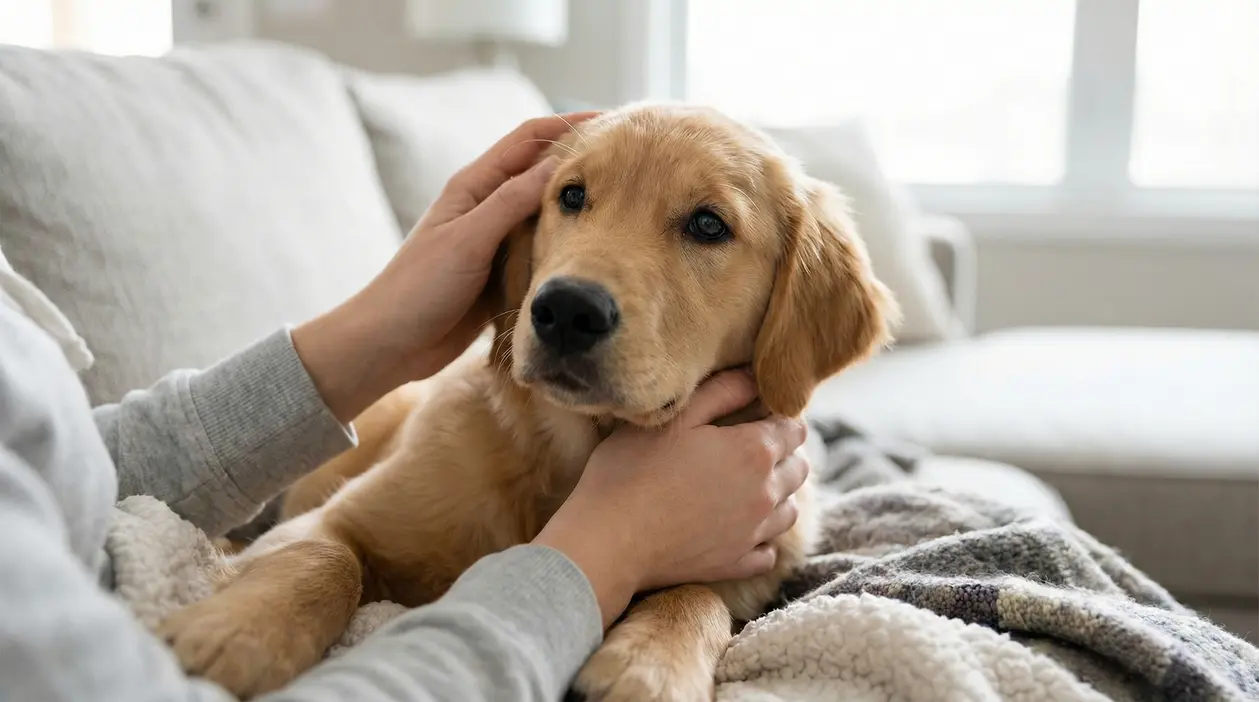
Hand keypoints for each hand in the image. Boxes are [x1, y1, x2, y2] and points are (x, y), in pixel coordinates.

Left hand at [293, 112, 598, 422]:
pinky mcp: (500, 274)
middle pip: (541, 172)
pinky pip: (540, 251)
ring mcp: (494, 241)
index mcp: (474, 186)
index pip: (529, 139)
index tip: (614, 125)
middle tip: (631, 166)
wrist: (391, 345)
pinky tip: (594, 252)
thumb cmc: (419, 288)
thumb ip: (511, 202)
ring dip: (578, 208)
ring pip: (545, 213)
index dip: (570, 124)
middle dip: (581, 164)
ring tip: (623, 206)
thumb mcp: (469, 239)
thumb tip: (557, 163)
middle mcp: (486, 207)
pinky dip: (565, 246)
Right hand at [534, 370, 809, 627]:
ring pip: (790, 510)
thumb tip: (756, 375)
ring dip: (779, 494)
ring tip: (749, 486)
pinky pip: (768, 551)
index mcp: (754, 451)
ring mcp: (753, 534)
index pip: (794, 429)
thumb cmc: (633, 469)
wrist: (609, 540)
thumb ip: (722, 391)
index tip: (759, 416)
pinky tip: (740, 528)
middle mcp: (765, 493)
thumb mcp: (676, 416)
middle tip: (754, 447)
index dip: (780, 418)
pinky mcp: (736, 564)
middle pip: (799, 468)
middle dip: (785, 454)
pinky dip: (762, 538)